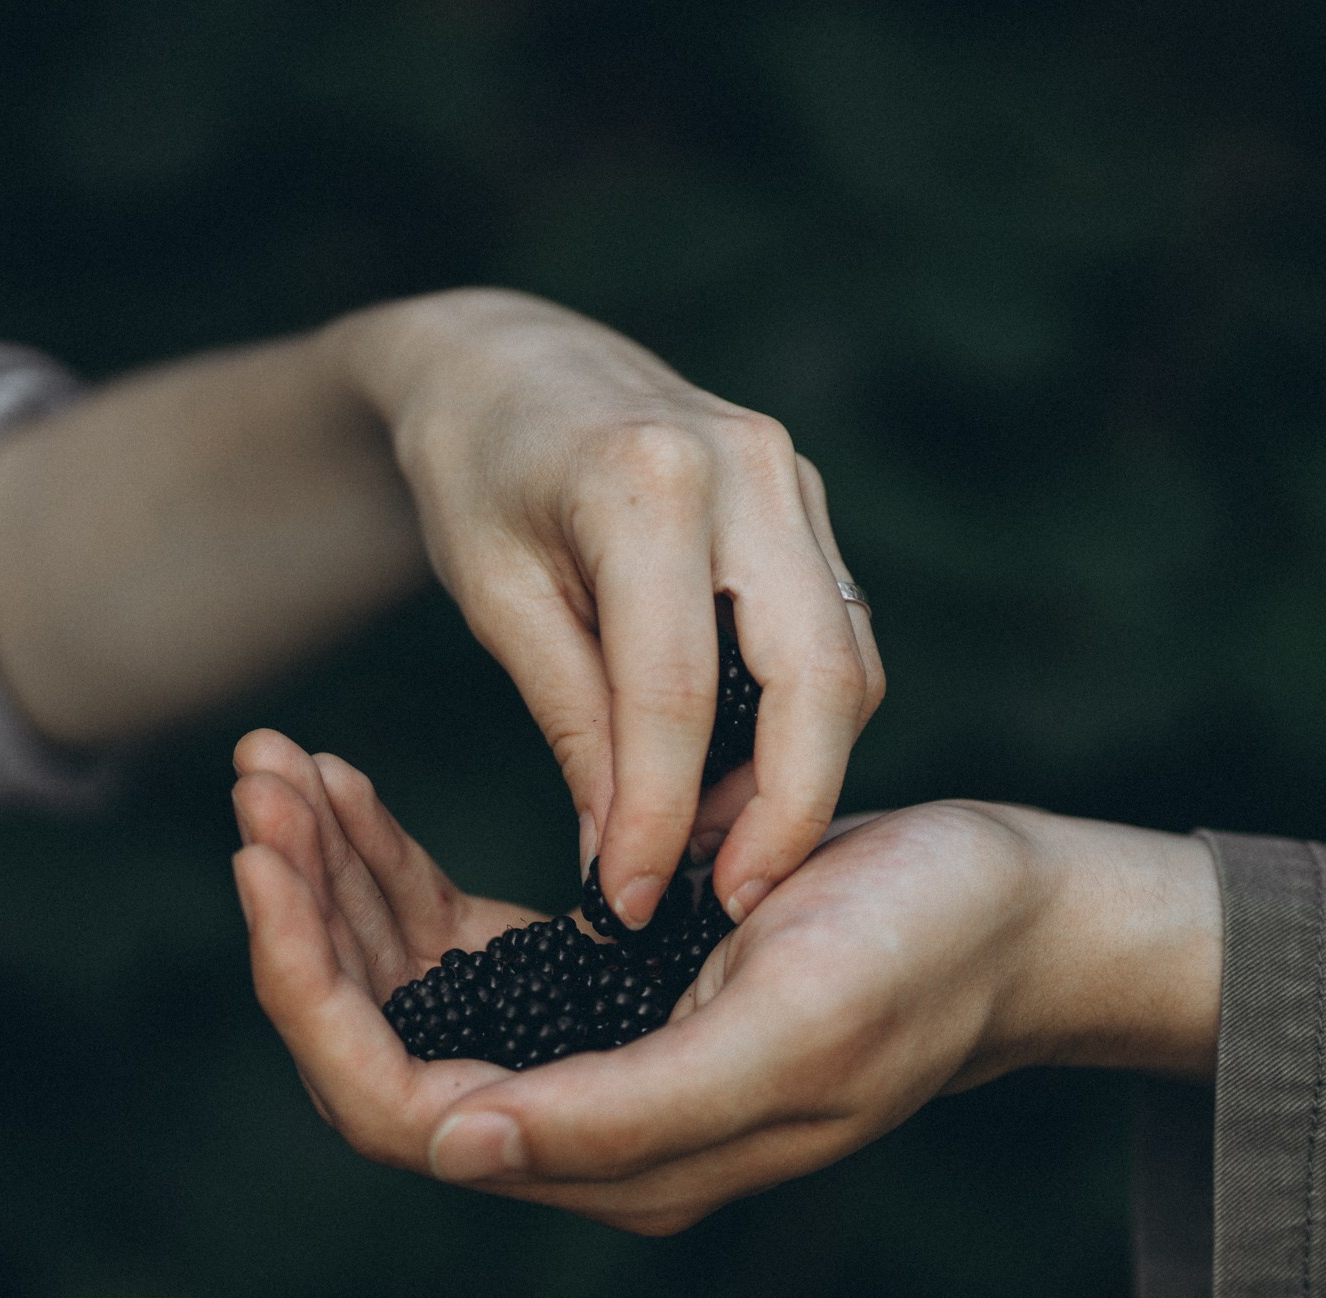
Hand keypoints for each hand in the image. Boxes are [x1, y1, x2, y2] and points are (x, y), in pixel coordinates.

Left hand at [232, 729, 1220, 1234]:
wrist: (1011, 907)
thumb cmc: (926, 955)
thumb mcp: (793, 1024)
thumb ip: (631, 1109)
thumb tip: (463, 1144)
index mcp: (618, 1151)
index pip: (400, 1108)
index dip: (312, 997)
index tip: (267, 863)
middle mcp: (580, 1115)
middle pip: (375, 1043)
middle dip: (301, 918)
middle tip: (258, 784)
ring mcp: (578, 1042)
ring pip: (399, 986)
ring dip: (333, 879)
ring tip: (282, 767)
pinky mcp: (591, 970)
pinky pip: (451, 938)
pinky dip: (391, 865)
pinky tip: (352, 788)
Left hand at [331, 289, 885, 929]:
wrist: (514, 362)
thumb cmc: (480, 476)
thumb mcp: (496, 596)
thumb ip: (570, 720)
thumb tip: (619, 859)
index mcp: (647, 483)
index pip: (676, 691)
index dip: (657, 816)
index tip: (626, 904)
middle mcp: (749, 471)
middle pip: (816, 680)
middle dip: (784, 812)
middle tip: (730, 906)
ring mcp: (796, 481)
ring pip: (845, 666)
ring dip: (798, 773)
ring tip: (714, 849)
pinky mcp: (810, 505)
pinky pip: (836, 637)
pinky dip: (802, 722)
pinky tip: (735, 776)